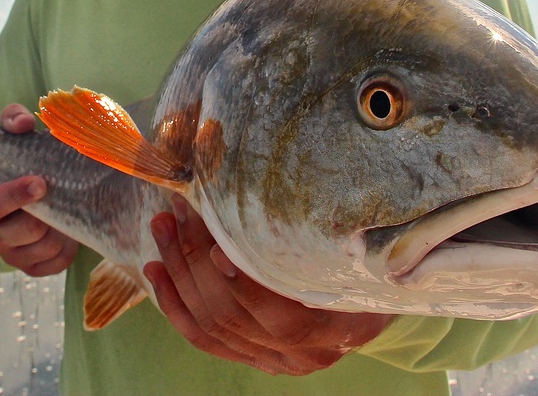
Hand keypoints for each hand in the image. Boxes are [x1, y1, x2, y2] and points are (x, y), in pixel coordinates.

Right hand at [0, 103, 78, 276]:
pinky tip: (69, 228)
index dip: (15, 196)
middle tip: (62, 194)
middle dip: (48, 213)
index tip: (40, 182)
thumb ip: (15, 121)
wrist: (46, 186)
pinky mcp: (33, 267)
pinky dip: (68, 247)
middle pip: (25, 231)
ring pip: (45, 248)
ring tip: (67, 207)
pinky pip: (56, 264)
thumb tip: (22, 124)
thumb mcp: (18, 136)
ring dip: (62, 227)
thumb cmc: (27, 160)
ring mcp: (12, 254)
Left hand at [143, 195, 391, 375]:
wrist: (381, 289)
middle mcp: (306, 352)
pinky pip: (205, 339)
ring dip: (178, 274)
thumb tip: (262, 177)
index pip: (278, 312)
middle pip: (231, 315)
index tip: (212, 231)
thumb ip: (315, 225)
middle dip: (192, 259)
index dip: (240, 277)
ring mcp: (278, 360)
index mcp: (338, 322)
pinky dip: (175, 305)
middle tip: (175, 211)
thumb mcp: (357, 237)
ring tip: (162, 227)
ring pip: (211, 327)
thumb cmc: (368, 251)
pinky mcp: (257, 358)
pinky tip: (157, 272)